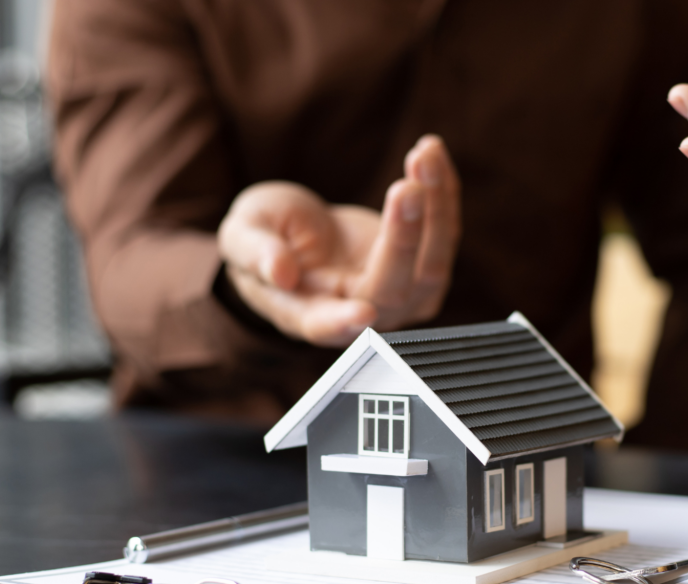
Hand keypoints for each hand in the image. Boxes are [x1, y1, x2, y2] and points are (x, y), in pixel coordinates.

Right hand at [217, 135, 460, 346]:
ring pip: (433, 263)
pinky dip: (443, 191)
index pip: (327, 327)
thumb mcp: (243, 235)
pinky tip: (431, 151)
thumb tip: (278, 271)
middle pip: (394, 289)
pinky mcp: (423, 264)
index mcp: (309, 313)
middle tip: (405, 188)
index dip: (342, 323)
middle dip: (404, 238)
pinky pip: (444, 233)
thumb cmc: (264, 239)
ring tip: (424, 154)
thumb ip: (254, 252)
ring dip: (435, 207)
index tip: (363, 313)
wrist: (299, 238)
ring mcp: (400, 294)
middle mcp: (362, 311)